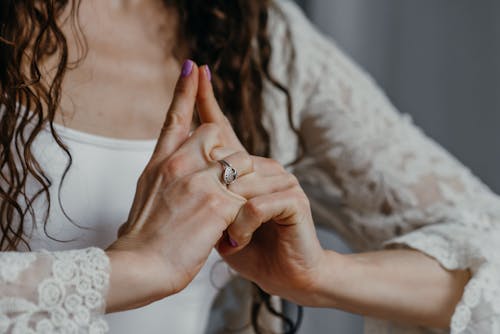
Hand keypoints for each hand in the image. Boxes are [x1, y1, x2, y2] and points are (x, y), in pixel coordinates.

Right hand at [106, 61, 250, 311]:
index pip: (176, 118)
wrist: (136, 267)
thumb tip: (170, 174)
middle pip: (217, 135)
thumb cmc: (140, 239)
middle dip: (228, 155)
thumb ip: (162, 178)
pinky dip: (250, 207)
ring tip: (239, 209)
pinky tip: (244, 228)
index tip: (194, 68)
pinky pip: (248, 192)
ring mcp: (199, 181)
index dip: (185, 91)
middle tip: (229, 183)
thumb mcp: (145, 197)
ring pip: (240, 162)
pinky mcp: (217, 204)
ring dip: (246, 181)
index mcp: (159, 162)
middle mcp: (178, 164)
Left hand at [196, 66, 328, 305]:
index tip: (195, 69)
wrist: (283, 275)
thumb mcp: (214, 216)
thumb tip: (176, 170)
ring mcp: (281, 180)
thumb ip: (201, 190)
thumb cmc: (248, 247)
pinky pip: (257, 203)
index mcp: (243, 169)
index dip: (207, 100)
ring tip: (228, 240)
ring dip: (227, 218)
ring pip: (241, 183)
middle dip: (216, 193)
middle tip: (216, 228)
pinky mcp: (294, 200)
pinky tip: (240, 239)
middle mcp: (264, 167)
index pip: (222, 128)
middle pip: (230, 158)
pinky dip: (243, 226)